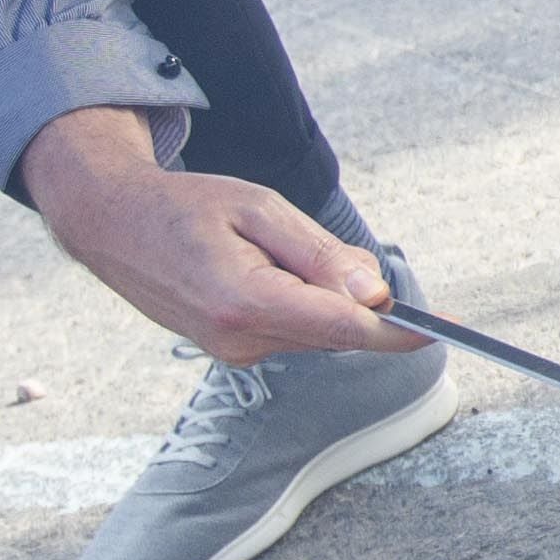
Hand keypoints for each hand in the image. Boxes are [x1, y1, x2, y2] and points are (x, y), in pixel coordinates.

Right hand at [20, 109, 416, 363]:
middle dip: (357, 300)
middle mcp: (239, 340)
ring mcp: (232, 352)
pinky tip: (267, 271)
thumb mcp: (260, 208)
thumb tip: (374, 295)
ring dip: (322, 299)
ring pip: (317, 334)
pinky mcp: (231, 351)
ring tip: (271, 250)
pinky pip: (292, 333)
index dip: (401, 331)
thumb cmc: (187, 206)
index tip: (446, 331)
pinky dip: (300, 306)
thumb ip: (320, 255)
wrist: (113, 225)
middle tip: (324, 251)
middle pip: (337, 332)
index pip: (344, 329)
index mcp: (246, 301)